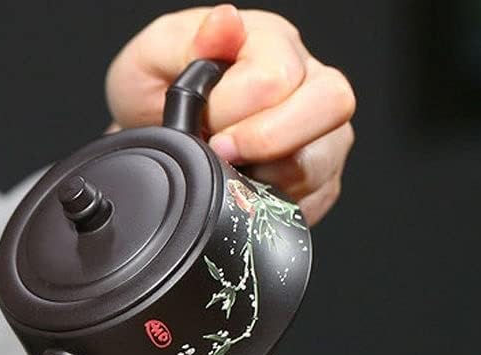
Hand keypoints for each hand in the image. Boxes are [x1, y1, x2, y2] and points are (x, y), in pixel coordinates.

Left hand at [106, 5, 354, 224]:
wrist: (150, 137)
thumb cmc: (154, 96)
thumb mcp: (151, 60)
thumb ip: (186, 42)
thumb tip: (223, 24)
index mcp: (270, 42)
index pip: (275, 78)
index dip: (231, 112)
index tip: (202, 126)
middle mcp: (307, 80)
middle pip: (330, 103)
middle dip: (265, 141)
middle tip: (220, 152)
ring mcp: (320, 130)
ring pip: (324, 156)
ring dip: (270, 177)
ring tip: (230, 173)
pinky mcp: (319, 177)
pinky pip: (318, 196)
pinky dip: (277, 205)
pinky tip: (247, 194)